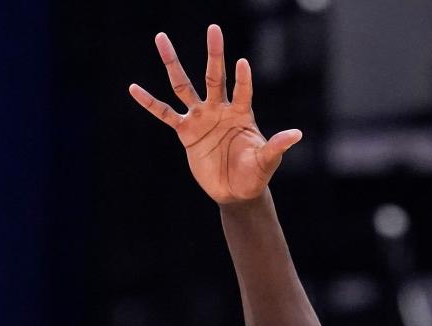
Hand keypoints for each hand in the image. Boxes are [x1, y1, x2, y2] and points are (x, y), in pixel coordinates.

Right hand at [130, 24, 301, 204]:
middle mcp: (220, 109)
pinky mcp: (186, 132)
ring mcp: (201, 118)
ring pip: (184, 86)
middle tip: (213, 28)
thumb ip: (277, 146)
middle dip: (214, 53)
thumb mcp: (267, 161)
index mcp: (241, 113)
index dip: (243, 79)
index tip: (242, 63)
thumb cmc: (255, 174)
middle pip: (214, 76)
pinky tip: (134, 88)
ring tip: (161, 39)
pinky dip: (149, 102)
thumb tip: (297, 135)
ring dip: (172, 62)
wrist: (236, 191)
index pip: (243, 90)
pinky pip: (164, 114)